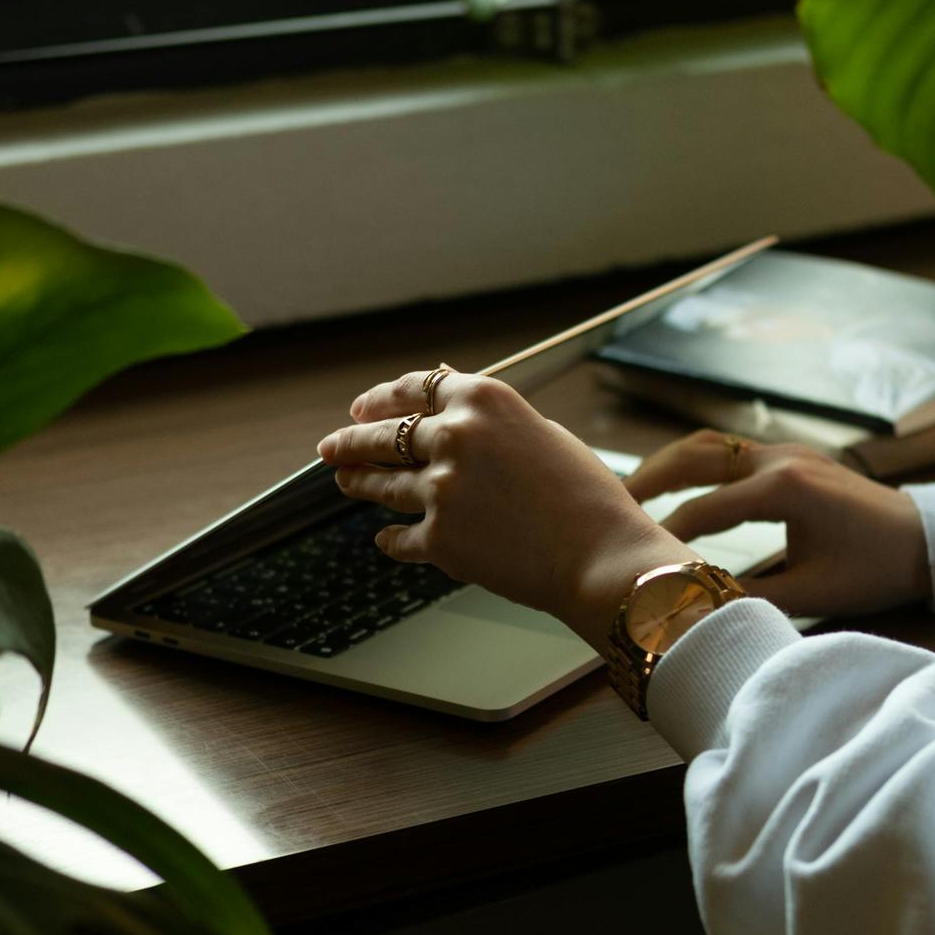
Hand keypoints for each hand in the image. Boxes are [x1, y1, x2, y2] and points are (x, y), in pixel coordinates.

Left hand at [316, 368, 688, 650]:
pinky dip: (392, 540)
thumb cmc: (586, 496)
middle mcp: (455, 436)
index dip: (381, 398)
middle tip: (333, 446)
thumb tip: (447, 378)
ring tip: (347, 482)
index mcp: (483, 399)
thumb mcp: (542, 432)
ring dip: (360, 483)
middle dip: (351, 440)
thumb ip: (488, 411)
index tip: (362, 408)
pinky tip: (386, 540)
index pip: (414, 388)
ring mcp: (442, 488)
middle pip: (384, 434)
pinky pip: (401, 538)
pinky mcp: (439, 537)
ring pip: (383, 483)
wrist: (601, 556)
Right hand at [626, 430, 930, 618]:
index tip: (629, 556)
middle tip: (610, 504)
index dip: (663, 535)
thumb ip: (751, 599)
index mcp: (784, 490)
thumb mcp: (814, 593)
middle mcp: (779, 459)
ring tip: (631, 491)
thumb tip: (696, 609)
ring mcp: (785, 450)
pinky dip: (693, 464)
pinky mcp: (789, 454)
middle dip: (648, 479)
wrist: (928, 539)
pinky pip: (726, 450)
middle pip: (694, 456)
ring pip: (707, 445)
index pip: (703, 509)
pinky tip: (673, 485)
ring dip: (667, 464)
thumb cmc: (876, 569)